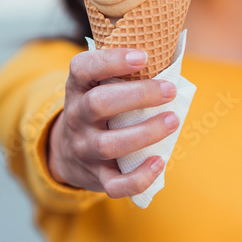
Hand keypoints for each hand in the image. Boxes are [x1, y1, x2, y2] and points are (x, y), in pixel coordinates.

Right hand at [47, 48, 178, 198]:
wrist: (67, 152)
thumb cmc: (99, 109)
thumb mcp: (97, 85)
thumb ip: (122, 72)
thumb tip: (171, 59)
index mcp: (77, 88)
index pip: (83, 68)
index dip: (111, 60)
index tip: (143, 56)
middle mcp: (76, 117)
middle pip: (99, 104)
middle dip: (138, 95)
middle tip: (169, 90)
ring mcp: (85, 149)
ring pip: (109, 144)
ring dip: (145, 132)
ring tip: (173, 120)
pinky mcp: (97, 176)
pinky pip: (115, 184)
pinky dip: (139, 177)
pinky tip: (160, 162)